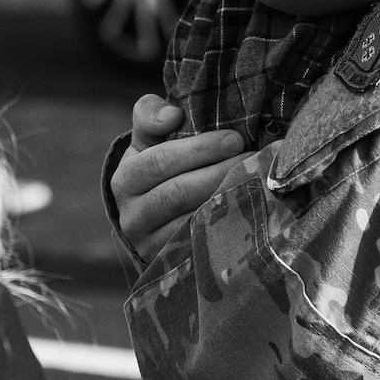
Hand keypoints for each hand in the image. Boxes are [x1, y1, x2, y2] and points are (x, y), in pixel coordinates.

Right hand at [112, 95, 246, 262]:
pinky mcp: (169, 264)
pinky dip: (225, 225)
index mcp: (125, 180)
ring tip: (255, 180)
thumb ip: (150, 115)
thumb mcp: (148, 140)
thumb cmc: (158, 168)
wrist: (151, 221)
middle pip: (178, 192)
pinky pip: (200, 245)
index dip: (200, 149)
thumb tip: (172, 115)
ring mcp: (149, 245)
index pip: (160, 161)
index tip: (235, 138)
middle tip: (253, 157)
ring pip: (190, 220)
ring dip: (226, 198)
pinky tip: (248, 208)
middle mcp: (131, 215)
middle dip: (220, 171)